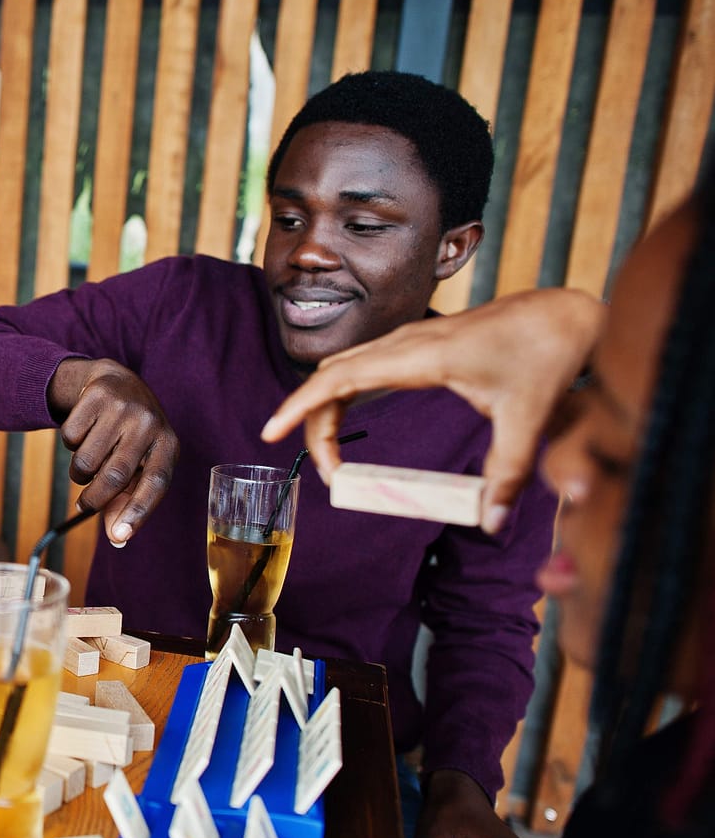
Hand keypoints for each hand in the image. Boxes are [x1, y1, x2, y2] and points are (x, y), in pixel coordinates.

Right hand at [46, 358, 179, 543]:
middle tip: (84, 506)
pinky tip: (83, 432)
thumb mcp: (137, 464)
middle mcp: (150, 423)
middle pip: (115, 476)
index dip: (138, 512)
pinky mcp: (98, 395)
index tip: (119, 536)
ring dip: (79, 472)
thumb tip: (117, 538)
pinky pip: (70, 437)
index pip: (156, 484)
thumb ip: (126, 501)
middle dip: (93, 500)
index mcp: (168, 444)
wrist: (116, 381)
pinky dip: (69, 443)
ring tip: (87, 462)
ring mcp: (124, 406)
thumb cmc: (129, 436)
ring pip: (86, 460)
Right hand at [261, 288, 604, 533]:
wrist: (566, 314)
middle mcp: (406, 343)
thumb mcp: (530, 417)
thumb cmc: (547, 353)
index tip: (272, 432)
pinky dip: (343, 395)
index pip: (339, 377)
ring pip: (344, 369)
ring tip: (332, 459)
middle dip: (312, 422)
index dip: (300, 405)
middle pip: (332, 377)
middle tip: (325, 474)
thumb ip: (508, 472)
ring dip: (326, 410)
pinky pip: (363, 366)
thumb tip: (491, 523)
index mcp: (420, 356)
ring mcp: (410, 340)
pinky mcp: (419, 345)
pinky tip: (346, 419)